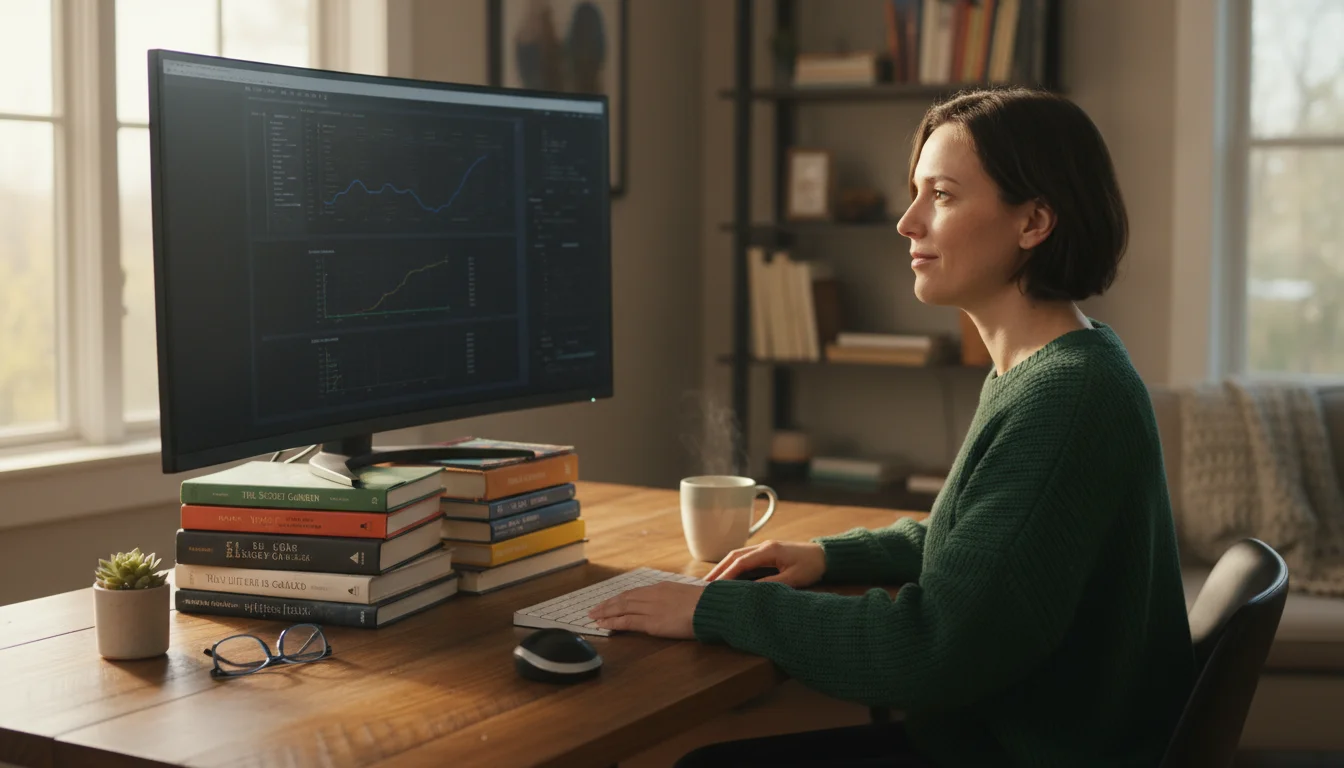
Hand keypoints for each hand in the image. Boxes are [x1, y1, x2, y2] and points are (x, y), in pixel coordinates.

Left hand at [587, 582, 704, 638]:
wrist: (711, 608)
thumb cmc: (706, 604)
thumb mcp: (689, 597)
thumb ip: (678, 600)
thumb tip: (678, 605)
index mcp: (662, 588)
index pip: (635, 593)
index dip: (620, 598)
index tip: (610, 602)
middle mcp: (652, 595)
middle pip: (624, 599)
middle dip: (607, 604)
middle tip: (594, 609)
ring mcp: (650, 608)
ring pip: (621, 608)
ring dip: (605, 612)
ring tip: (593, 617)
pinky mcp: (651, 622)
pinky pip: (626, 622)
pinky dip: (612, 623)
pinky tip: (602, 625)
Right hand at [704, 540, 825, 587]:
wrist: (826, 556)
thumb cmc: (812, 567)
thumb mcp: (793, 579)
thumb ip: (771, 584)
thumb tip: (750, 592)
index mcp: (769, 551)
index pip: (741, 563)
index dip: (726, 575)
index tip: (714, 587)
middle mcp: (764, 546)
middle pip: (734, 556)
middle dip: (719, 569)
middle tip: (704, 584)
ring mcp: (765, 548)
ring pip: (738, 556)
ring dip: (724, 568)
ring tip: (711, 582)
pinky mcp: (768, 553)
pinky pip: (746, 559)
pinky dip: (734, 567)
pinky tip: (728, 577)